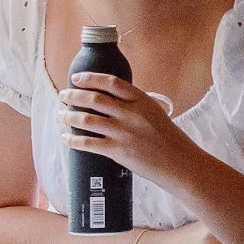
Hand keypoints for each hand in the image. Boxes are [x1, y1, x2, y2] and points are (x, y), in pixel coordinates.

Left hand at [54, 72, 205, 180]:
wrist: (181, 164)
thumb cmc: (171, 141)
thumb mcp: (156, 114)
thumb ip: (136, 107)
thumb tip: (112, 103)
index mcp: (142, 101)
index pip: (111, 82)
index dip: (90, 78)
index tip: (77, 78)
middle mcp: (131, 114)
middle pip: (93, 99)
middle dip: (73, 95)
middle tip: (63, 95)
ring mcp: (124, 132)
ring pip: (86, 119)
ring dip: (68, 116)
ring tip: (61, 115)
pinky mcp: (118, 151)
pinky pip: (87, 143)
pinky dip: (72, 140)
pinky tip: (66, 138)